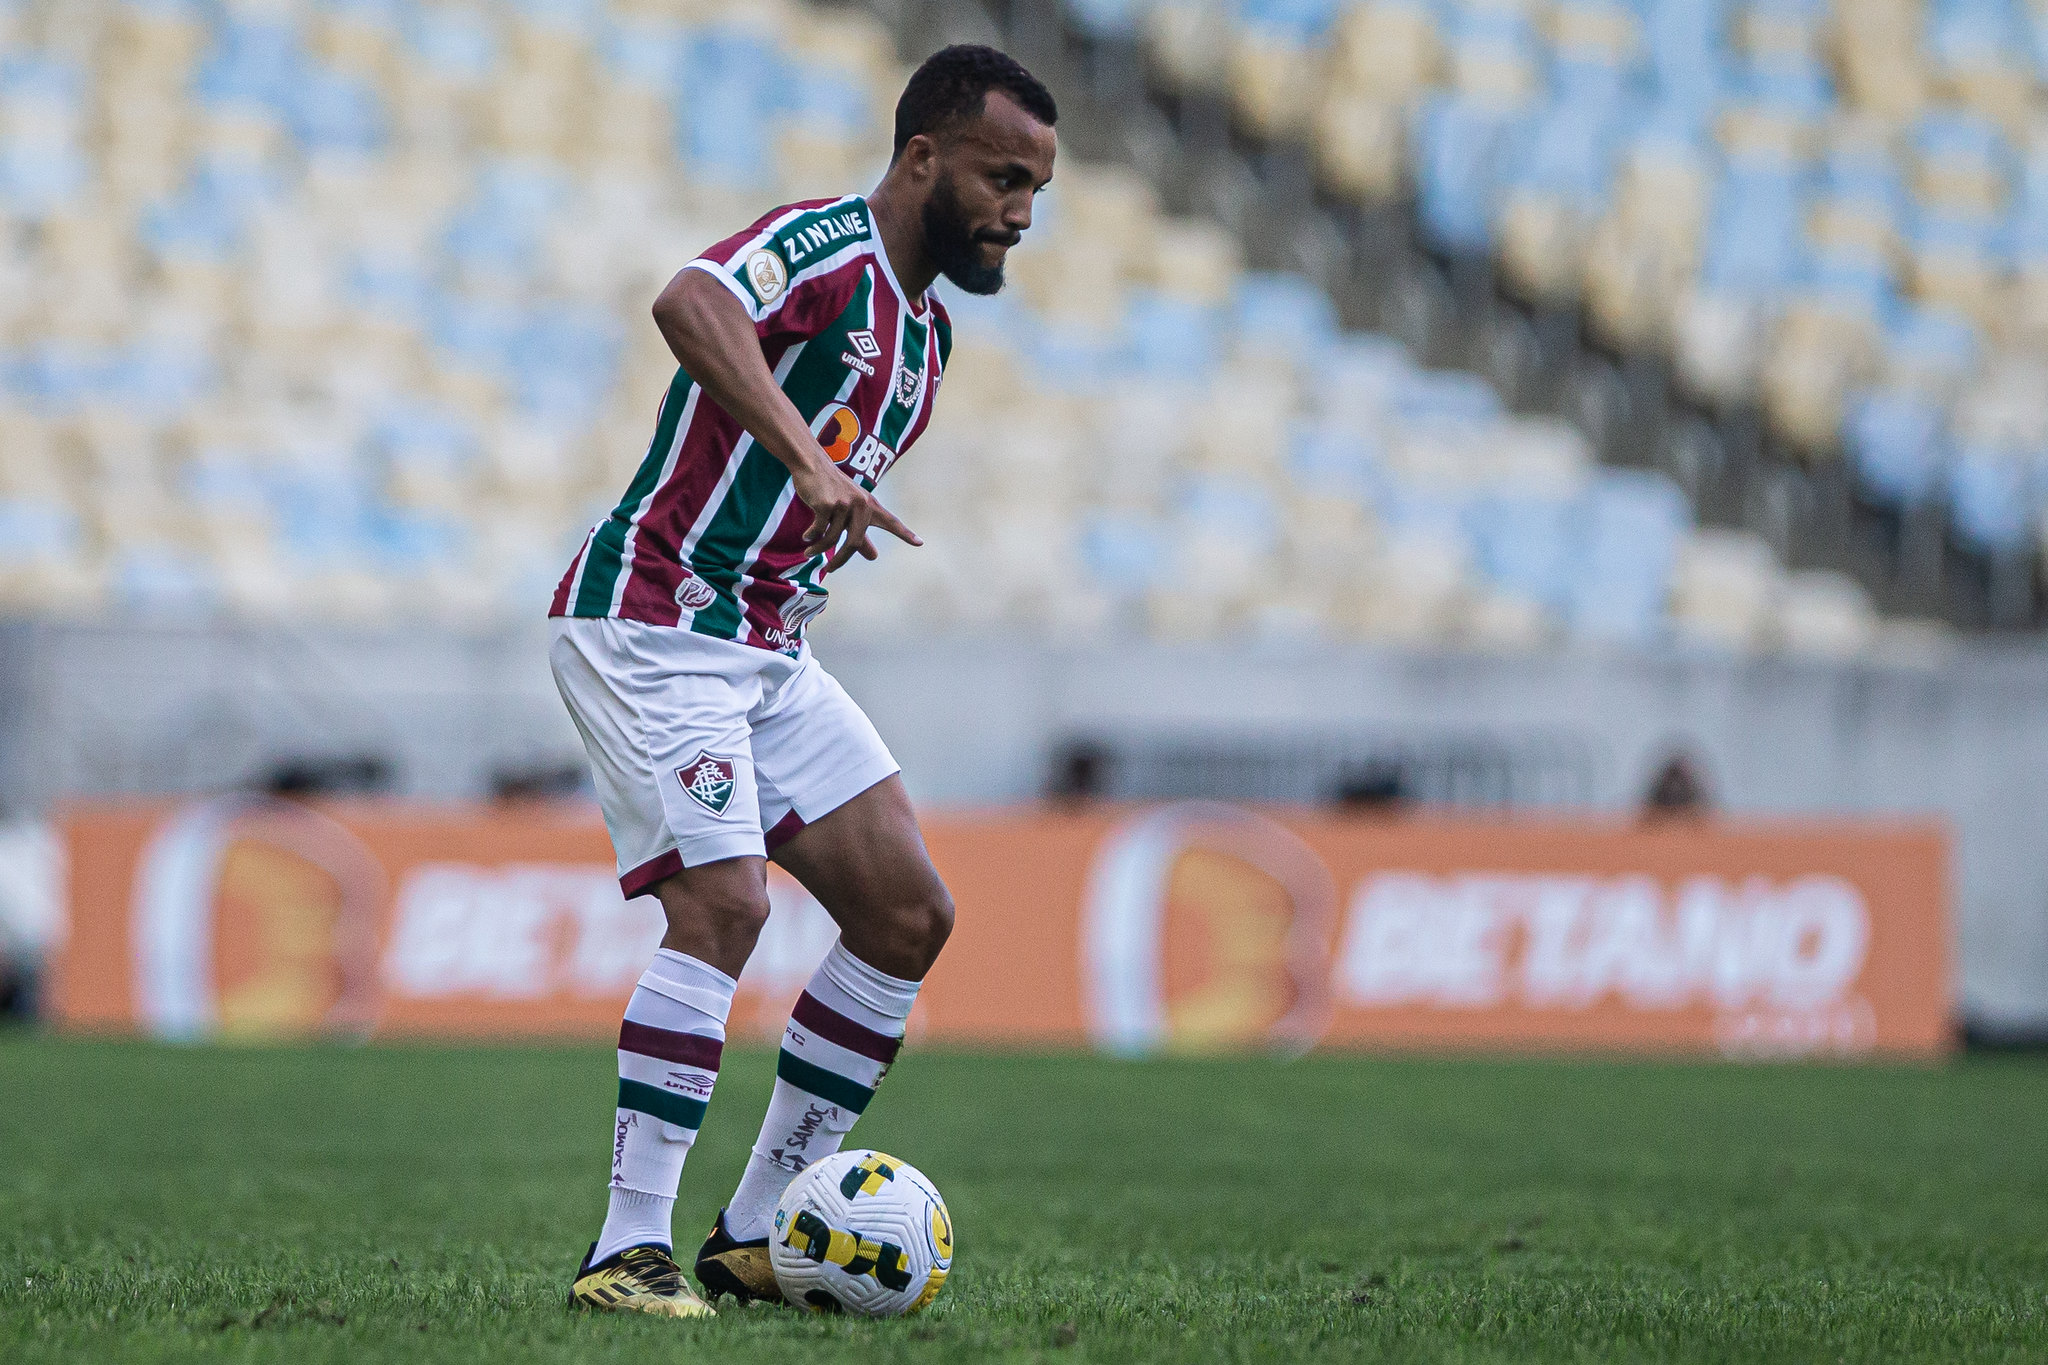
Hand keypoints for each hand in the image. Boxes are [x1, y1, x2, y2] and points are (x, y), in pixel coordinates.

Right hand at [792, 457, 921, 572]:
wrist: (812, 465)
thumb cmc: (832, 488)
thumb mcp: (849, 509)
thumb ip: (861, 534)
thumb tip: (874, 557)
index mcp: (869, 505)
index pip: (890, 522)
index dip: (905, 533)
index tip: (920, 543)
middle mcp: (861, 505)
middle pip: (855, 542)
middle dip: (841, 560)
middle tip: (831, 569)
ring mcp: (844, 504)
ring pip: (832, 538)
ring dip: (818, 549)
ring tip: (809, 552)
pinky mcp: (827, 504)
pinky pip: (818, 530)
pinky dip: (811, 537)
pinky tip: (806, 538)